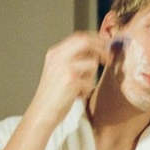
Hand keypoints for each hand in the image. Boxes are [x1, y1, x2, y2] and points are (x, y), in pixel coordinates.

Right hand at [0, 32, 108, 149]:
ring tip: (80, 88)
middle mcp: (58, 56)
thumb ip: (72, 59)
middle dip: (100, 49)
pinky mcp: (71, 80)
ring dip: (91, 77)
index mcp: (54, 53)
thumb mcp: (58, 71)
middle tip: (107, 59)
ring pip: (91, 63)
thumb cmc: (53, 95)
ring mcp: (64, 67)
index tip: (104, 46)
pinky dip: (86, 90)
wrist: (42, 112)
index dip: (95, 40)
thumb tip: (96, 51)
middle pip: (86, 42)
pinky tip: (76, 96)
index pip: (79, 37)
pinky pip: (90, 82)